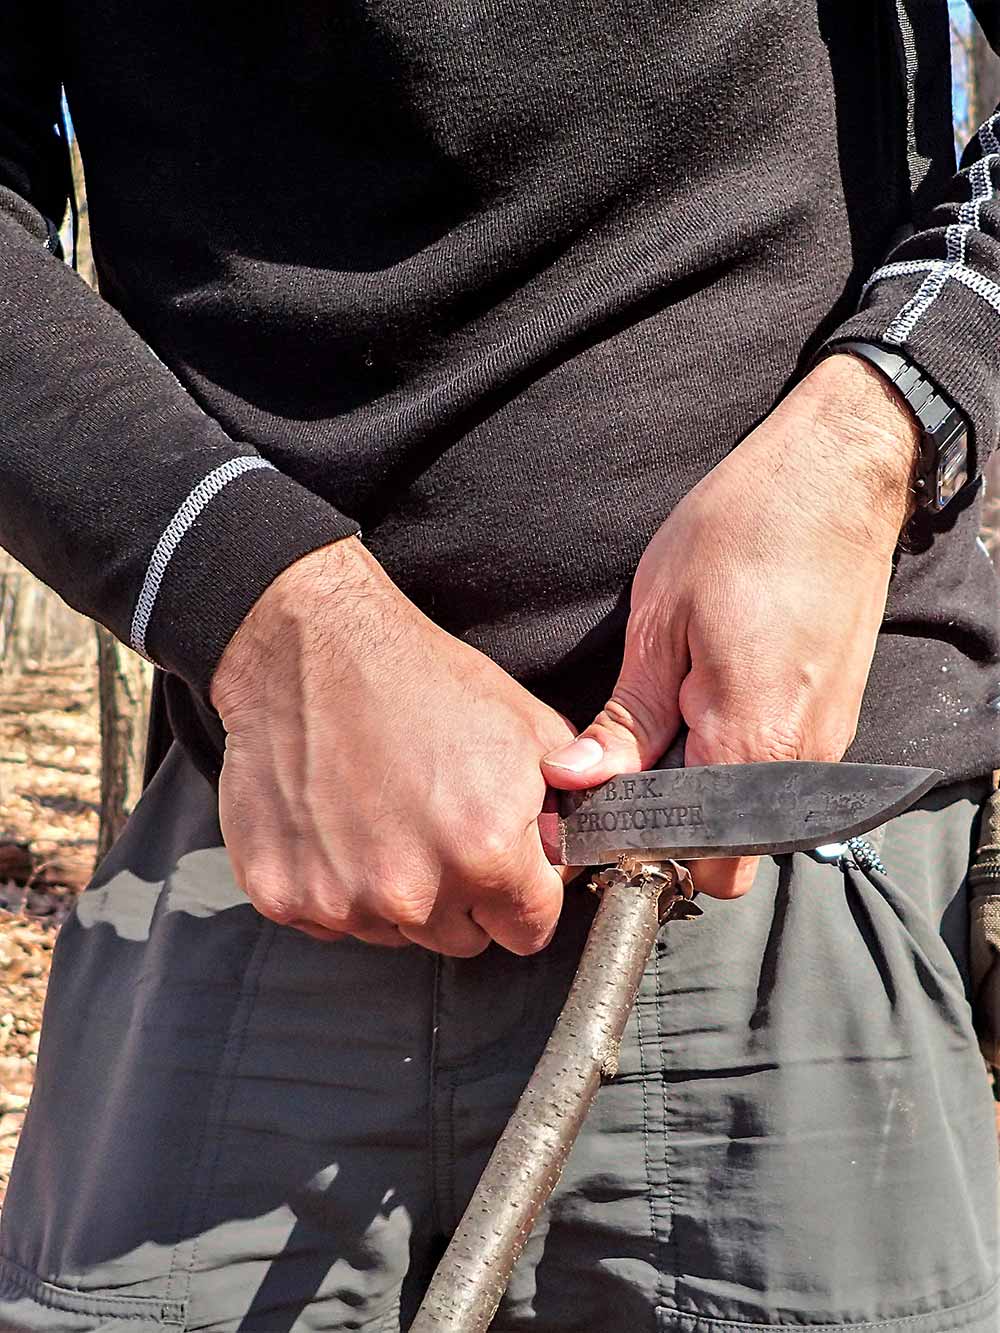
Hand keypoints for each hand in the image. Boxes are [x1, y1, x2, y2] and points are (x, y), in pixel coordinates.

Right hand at [211, 538, 575, 954]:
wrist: (313, 648)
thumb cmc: (420, 678)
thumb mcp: (528, 729)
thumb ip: (565, 811)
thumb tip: (569, 859)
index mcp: (485, 853)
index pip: (528, 931)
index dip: (524, 898)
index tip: (508, 873)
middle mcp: (413, 890)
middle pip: (461, 940)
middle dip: (461, 896)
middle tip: (437, 826)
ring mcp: (341, 899)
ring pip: (394, 933)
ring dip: (395, 892)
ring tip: (384, 814)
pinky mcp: (281, 894)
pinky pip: (327, 922)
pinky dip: (334, 885)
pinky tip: (337, 824)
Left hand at [541, 353, 919, 898]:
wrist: (834, 476)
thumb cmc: (746, 530)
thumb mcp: (660, 621)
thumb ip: (625, 720)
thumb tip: (576, 780)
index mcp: (752, 742)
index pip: (702, 858)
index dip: (648, 848)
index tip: (607, 812)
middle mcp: (804, 759)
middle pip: (733, 849)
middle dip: (679, 826)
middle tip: (632, 761)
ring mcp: (830, 740)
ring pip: (757, 814)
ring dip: (709, 788)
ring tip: (673, 716)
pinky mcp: (837, 717)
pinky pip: (781, 773)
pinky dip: (740, 759)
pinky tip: (710, 700)